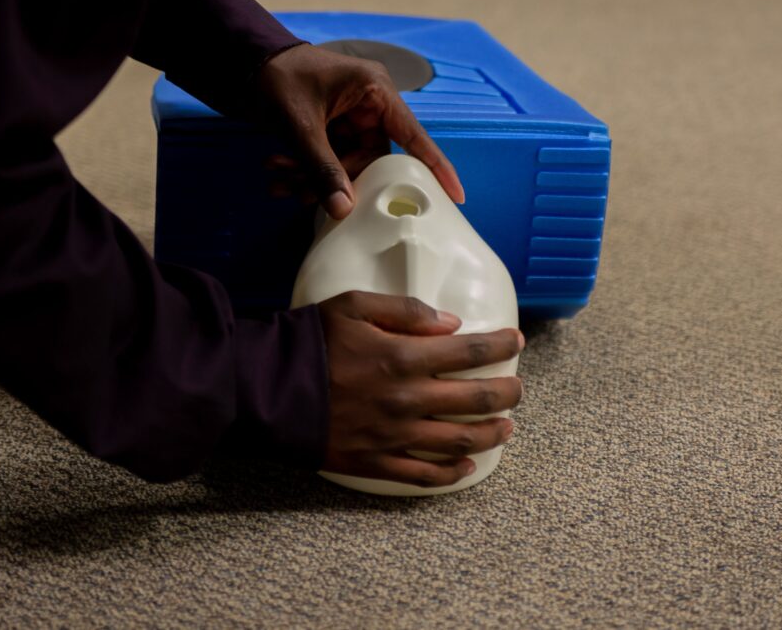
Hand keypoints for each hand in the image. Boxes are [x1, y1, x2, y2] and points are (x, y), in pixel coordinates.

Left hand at [255, 44, 463, 218]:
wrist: (240, 60)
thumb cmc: (275, 77)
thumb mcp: (299, 124)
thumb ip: (321, 168)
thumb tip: (343, 210)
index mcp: (374, 91)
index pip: (414, 136)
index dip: (436, 167)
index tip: (456, 196)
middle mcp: (369, 105)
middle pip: (371, 160)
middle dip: (336, 179)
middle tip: (300, 192)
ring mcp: (350, 118)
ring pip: (346, 164)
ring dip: (314, 177)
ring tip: (279, 180)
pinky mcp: (331, 128)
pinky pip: (330, 159)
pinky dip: (306, 170)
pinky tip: (279, 174)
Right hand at [318, 291, 524, 487]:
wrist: (263, 386)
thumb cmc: (309, 340)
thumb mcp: (354, 306)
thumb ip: (405, 311)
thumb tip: (450, 324)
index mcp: (403, 357)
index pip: (469, 353)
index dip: (499, 346)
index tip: (514, 341)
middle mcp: (406, 400)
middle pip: (475, 400)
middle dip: (506, 394)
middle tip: (517, 390)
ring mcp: (393, 436)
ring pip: (459, 442)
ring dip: (490, 434)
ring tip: (506, 428)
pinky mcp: (375, 462)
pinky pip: (423, 476)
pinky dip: (451, 474)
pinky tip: (468, 467)